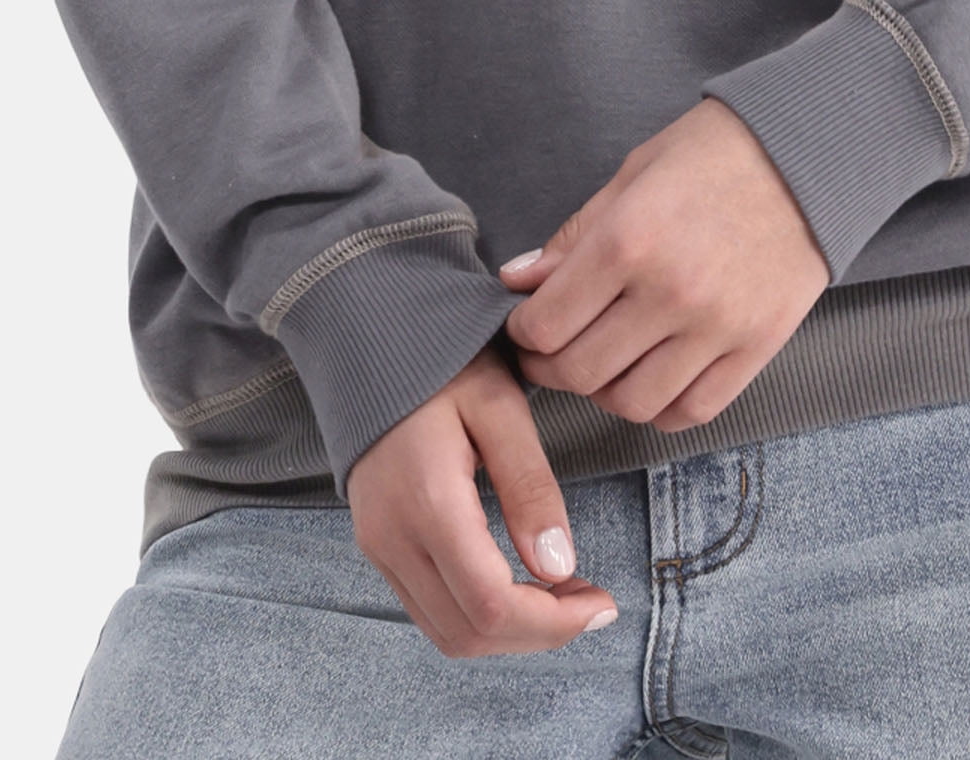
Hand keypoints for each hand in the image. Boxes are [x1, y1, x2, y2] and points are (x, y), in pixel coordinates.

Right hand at [344, 338, 619, 659]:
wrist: (368, 334)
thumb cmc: (440, 359)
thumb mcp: (499, 405)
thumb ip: (529, 485)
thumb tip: (560, 568)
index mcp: (427, 501)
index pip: (491, 606)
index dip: (553, 623)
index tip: (601, 602)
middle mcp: (392, 538)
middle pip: (469, 634)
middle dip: (539, 633)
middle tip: (591, 602)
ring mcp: (378, 545)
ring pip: (447, 632)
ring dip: (510, 631)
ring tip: (562, 594)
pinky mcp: (377, 543)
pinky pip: (429, 608)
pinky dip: (479, 615)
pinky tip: (519, 581)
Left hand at [497, 95, 829, 430]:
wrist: (810, 153)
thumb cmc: (716, 152)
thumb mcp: (634, 174)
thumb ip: (575, 235)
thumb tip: (520, 281)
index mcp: (630, 239)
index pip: (547, 324)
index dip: (523, 332)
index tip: (526, 323)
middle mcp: (671, 293)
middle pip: (581, 372)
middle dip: (550, 368)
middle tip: (550, 352)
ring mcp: (717, 328)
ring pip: (632, 403)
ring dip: (603, 391)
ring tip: (603, 362)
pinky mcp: (756, 349)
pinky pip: (692, 411)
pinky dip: (660, 407)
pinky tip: (651, 377)